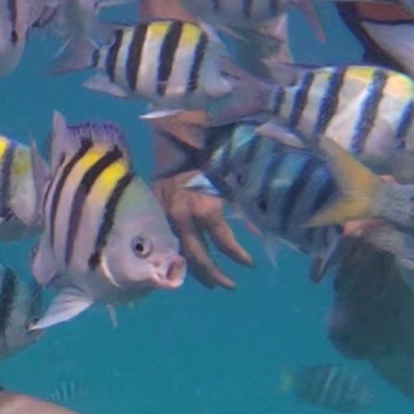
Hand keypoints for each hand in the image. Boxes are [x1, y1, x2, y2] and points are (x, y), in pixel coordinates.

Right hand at [142, 111, 253, 289]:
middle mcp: (182, 217)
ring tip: (208, 281)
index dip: (238, 257)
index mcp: (204, 208)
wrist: (175, 127)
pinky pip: (166, 238)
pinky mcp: (154, 209)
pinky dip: (177, 251)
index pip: (223, 243)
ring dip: (193, 269)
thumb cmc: (210, 145)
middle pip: (197, 257)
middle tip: (228, 286)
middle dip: (214, 275)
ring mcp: (165, 215)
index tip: (251, 265)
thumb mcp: (233, 174)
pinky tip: (185, 258)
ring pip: (178, 251)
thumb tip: (259, 228)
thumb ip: (244, 203)